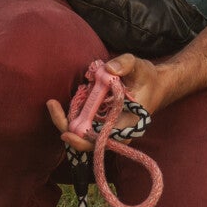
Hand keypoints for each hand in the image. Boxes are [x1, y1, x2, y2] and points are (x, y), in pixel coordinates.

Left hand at [45, 53, 168, 154]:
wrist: (154, 83)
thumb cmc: (147, 78)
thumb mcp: (139, 66)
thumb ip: (126, 65)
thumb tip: (109, 70)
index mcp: (127, 125)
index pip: (103, 141)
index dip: (84, 141)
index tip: (67, 134)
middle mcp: (115, 130)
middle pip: (86, 139)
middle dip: (66, 127)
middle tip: (52, 106)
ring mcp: (106, 125)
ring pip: (81, 131)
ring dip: (66, 119)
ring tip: (52, 103)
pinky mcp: (100, 117)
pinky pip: (82, 120)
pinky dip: (71, 113)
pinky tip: (60, 103)